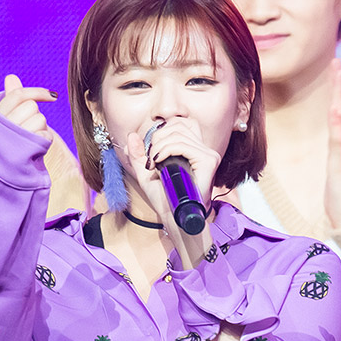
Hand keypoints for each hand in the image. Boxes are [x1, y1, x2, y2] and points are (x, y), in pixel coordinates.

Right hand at [0, 73, 56, 142]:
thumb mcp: (3, 121)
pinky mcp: (27, 148)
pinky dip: (44, 141)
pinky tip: (34, 149)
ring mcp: (15, 137)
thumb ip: (9, 99)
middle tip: (27, 129)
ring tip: (29, 140)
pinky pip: (45, 134)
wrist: (2, 175)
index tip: (52, 96)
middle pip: (31, 106)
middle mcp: (3, 125)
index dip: (37, 92)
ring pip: (39, 119)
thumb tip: (11, 77)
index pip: (18, 95)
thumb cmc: (3, 144)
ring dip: (39, 129)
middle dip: (34, 115)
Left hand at [125, 116, 220, 247]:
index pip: (181, 122)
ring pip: (179, 133)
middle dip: (156, 137)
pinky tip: (158, 162)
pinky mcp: (208, 161)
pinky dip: (165, 150)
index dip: (162, 129)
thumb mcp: (146, 174)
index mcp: (194, 149)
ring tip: (152, 162)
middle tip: (149, 158)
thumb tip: (131, 136)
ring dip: (159, 145)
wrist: (175, 218)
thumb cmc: (165, 199)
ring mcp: (208, 155)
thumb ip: (138, 155)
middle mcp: (204, 150)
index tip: (151, 150)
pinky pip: (183, 145)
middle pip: (178, 124)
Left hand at [323, 59, 340, 230]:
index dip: (337, 95)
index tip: (336, 74)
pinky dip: (338, 120)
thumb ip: (339, 168)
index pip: (339, 116)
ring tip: (338, 72)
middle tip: (337, 61)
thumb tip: (338, 162)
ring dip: (339, 93)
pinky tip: (336, 105)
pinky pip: (338, 138)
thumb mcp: (336, 179)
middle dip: (339, 85)